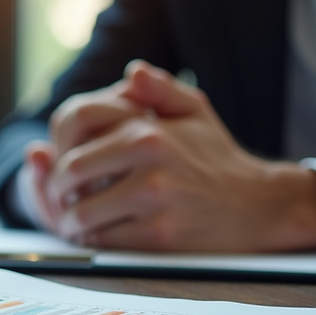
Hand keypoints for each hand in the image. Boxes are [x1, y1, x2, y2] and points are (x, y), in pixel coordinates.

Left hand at [33, 61, 315, 251]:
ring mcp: (154, 202)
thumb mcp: (195, 112)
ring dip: (69, 220)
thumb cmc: (218, 158)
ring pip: (82, 214)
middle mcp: (149, 163)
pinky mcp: (159, 238)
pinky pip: (105, 241)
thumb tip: (132, 73)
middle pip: (69, 175)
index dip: (59, 148)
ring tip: (73, 219)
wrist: (260, 207)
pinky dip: (93, 240)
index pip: (75, 131)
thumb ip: (161, 89)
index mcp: (148, 131)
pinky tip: (97, 235)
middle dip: (55, 189)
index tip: (59, 164)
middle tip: (58, 197)